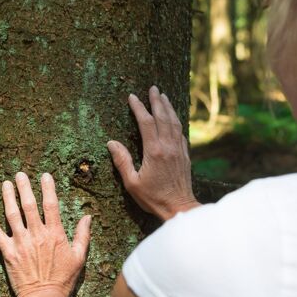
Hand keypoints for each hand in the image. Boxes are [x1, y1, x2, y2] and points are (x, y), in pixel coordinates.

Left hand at [0, 172, 90, 296]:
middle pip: (28, 205)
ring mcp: (20, 243)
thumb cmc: (63, 280)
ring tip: (6, 184)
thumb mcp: (79, 257)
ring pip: (12, 214)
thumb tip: (88, 217)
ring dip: (8, 198)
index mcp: (54, 234)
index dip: (48, 188)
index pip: (51, 205)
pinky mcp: (8, 253)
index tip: (44, 175)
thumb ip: (83, 235)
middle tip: (20, 174)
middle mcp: (36, 234)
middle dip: (24, 187)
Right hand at [107, 86, 198, 219]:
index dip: (138, 108)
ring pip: (174, 123)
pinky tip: (173, 118)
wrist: (179, 208)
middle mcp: (169, 147)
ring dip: (168, 108)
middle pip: (163, 117)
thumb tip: (111, 142)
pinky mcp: (185, 156)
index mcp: (154, 151)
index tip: (132, 97)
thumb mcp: (132, 183)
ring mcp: (179, 150)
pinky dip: (176, 121)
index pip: (146, 123)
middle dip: (157, 101)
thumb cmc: (153, 198)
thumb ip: (122, 161)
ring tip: (164, 96)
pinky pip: (181, 132)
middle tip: (153, 88)